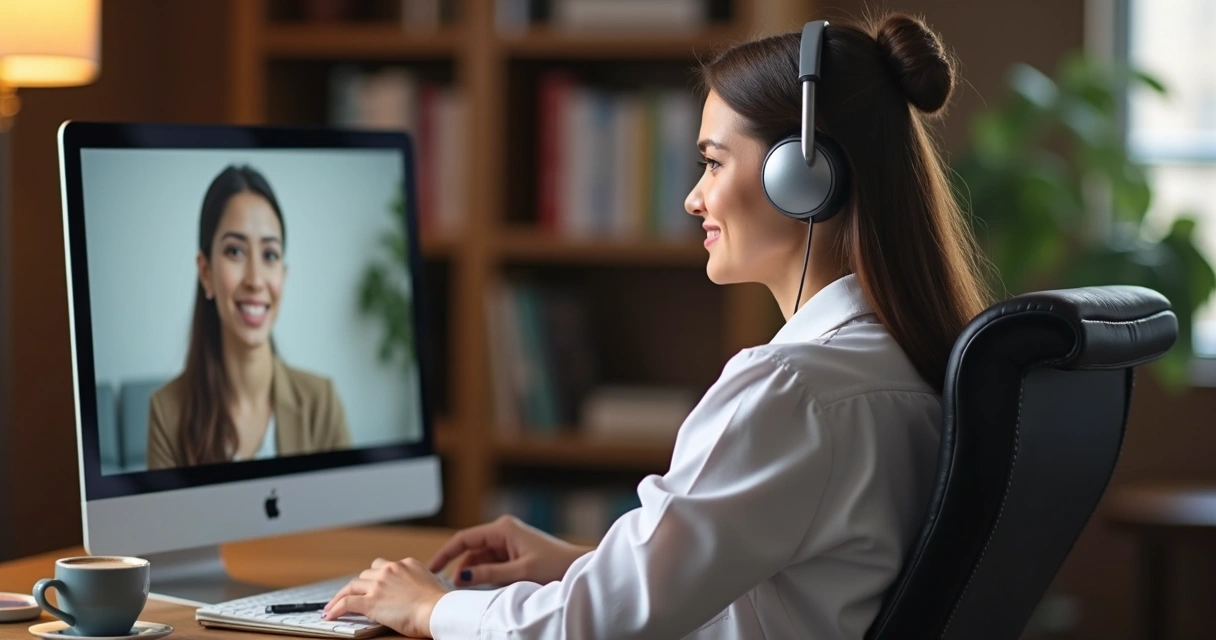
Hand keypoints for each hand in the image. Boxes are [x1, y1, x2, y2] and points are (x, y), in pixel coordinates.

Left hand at [323, 557, 448, 637]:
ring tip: (333, 605)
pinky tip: (329, 614)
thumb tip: (415, 590)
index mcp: (406, 564)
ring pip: (352, 585)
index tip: (372, 584)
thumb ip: (418, 581)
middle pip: (366, 574)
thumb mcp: (430, 582)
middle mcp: (390, 570)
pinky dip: (335, 608)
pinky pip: (346, 602)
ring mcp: (378, 585)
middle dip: (360, 585)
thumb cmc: (438, 603)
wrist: (436, 610)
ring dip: (341, 595)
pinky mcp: (370, 601)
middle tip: (353, 595)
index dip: (376, 577)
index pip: (384, 566)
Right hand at [428, 515, 594, 586]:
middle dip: (460, 568)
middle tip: (450, 589)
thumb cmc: (555, 565)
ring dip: (473, 574)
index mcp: (502, 529)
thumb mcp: (519, 572)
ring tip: (467, 592)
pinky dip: (484, 575)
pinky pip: (491, 563)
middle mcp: (503, 531)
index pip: (463, 538)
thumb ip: (489, 574)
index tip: (430, 569)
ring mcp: (508, 541)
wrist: (578, 568)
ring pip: (479, 558)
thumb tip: (462, 576)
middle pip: (470, 550)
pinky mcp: (513, 552)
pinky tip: (482, 589)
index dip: (445, 554)